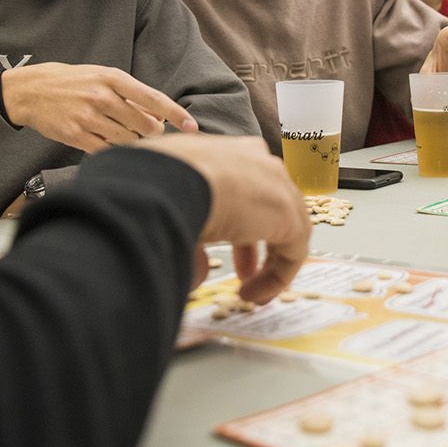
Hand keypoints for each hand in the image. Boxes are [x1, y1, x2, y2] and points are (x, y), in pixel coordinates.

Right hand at [0, 62, 197, 151]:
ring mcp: (88, 117)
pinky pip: (107, 150)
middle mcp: (102, 97)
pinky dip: (114, 150)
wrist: (30, 91)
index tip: (192, 126)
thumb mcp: (102, 77)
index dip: (176, 114)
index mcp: (112, 78)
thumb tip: (160, 117)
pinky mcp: (76, 136)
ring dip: (133, 142)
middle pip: (144, 125)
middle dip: (152, 132)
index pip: (153, 98)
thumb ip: (130, 95)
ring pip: (128, 140)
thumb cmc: (73, 82)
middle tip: (148, 131)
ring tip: (124, 133)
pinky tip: (110, 143)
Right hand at [136, 135, 310, 302]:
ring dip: (268, 263)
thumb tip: (198, 274)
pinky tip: (255, 294)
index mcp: (224, 152)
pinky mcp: (288, 212)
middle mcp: (254, 161)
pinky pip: (292, 250)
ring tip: (250, 292)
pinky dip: (277, 276)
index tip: (224, 247)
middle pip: (267, 204)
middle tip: (244, 271)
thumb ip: (189, 243)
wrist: (170, 179)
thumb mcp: (171, 210)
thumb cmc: (155, 186)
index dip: (236, 221)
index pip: (241, 185)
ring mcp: (275, 183)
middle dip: (255, 242)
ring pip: (285, 226)